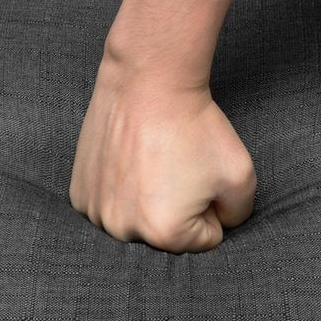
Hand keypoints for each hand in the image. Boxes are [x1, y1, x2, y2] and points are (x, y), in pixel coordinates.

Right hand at [68, 57, 256, 253]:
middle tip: (176, 165)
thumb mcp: (241, 176)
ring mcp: (96, 212)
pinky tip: (127, 160)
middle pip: (168, 235)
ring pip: (137, 220)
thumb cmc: (196, 127)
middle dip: (179, 207)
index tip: (201, 174)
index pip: (205, 239)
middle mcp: (123, 230)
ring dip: (147, 198)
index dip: (212, 206)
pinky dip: (120, 189)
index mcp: (165, 234)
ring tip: (151, 160)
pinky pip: (111, 204)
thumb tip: (217, 224)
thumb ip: (237, 215)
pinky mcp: (79, 193)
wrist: (147, 81)